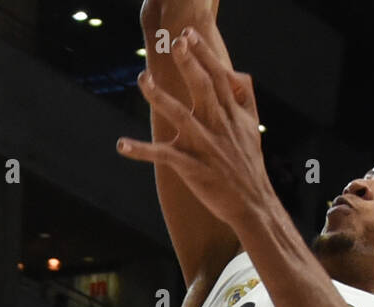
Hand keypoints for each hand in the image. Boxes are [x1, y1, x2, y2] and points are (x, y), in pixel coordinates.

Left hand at [119, 27, 268, 228]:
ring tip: (142, 79)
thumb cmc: (248, 163)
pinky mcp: (191, 167)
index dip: (204, 54)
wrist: (252, 203)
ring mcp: (204, 146)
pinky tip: (121, 145)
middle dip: (189, 63)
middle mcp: (218, 125)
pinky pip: (162, 155)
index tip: (188, 35)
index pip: (219, 77)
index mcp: (231, 113)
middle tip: (176, 42)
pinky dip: (141, 151)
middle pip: (202, 88)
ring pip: (179, 115)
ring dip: (158, 97)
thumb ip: (244, 96)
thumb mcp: (252, 125)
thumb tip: (234, 72)